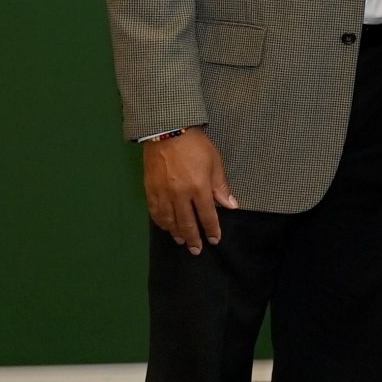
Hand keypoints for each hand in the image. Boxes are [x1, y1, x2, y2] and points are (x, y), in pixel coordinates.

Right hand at [144, 131, 237, 255]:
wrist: (167, 131)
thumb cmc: (196, 146)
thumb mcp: (215, 163)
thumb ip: (221, 187)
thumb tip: (231, 206)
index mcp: (199, 188)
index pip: (207, 215)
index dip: (211, 229)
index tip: (214, 240)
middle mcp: (180, 195)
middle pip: (186, 223)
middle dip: (193, 238)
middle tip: (196, 250)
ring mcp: (163, 193)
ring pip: (169, 220)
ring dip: (176, 233)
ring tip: (182, 241)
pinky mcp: (150, 190)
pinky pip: (155, 212)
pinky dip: (160, 222)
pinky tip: (165, 227)